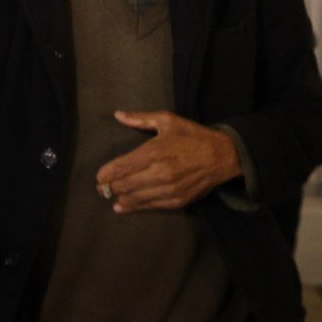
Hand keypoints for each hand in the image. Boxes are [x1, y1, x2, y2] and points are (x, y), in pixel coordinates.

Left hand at [94, 110, 241, 212]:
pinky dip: (134, 207)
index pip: (121, 167)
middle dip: (109, 187)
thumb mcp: (167, 120)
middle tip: (101, 187)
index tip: (98, 177)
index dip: (105, 174)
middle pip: (124, 185)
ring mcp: (169, 189)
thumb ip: (140, 118)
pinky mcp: (177, 201)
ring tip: (110, 197)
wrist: (223, 156)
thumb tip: (118, 115)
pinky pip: (150, 206)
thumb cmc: (192, 136)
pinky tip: (123, 206)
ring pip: (135, 198)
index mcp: (155, 151)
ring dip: (119, 198)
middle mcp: (160, 172)